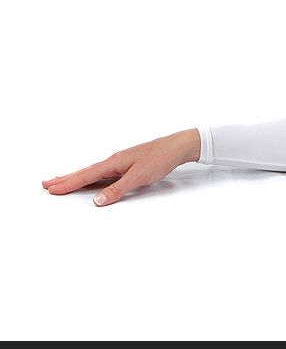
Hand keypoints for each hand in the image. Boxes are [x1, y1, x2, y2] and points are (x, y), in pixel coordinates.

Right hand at [41, 129, 200, 206]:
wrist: (176, 147)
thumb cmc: (159, 159)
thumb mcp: (138, 177)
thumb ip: (117, 189)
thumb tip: (97, 201)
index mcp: (113, 163)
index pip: (86, 176)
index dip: (68, 184)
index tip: (51, 189)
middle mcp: (114, 161)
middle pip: (85, 172)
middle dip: (66, 179)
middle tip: (46, 184)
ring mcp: (120, 162)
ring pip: (93, 172)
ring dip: (76, 177)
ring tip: (61, 181)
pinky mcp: (127, 165)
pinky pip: (104, 172)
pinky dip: (92, 177)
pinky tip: (91, 179)